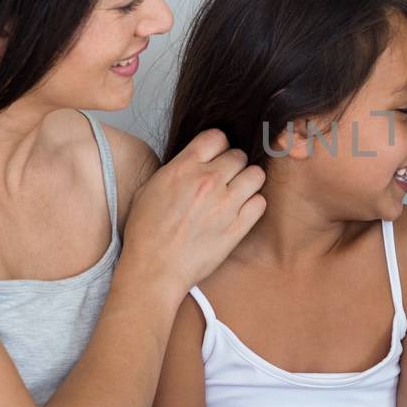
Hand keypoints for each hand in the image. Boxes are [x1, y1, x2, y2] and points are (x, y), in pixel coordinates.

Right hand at [123, 130, 266, 294]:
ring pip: (256, 175)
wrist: (155, 269)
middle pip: (239, 155)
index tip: (216, 156)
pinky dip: (253, 205)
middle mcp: (207, 181)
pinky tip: (240, 211)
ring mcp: (225, 204)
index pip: (216, 137)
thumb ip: (176, 169)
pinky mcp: (237, 227)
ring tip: (237, 193)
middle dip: (233, 165)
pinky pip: (260, 203)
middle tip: (226, 179)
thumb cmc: (146, 233)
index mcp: (183, 168)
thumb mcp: (149, 189)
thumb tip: (193, 160)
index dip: (218, 146)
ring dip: (248, 182)